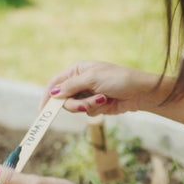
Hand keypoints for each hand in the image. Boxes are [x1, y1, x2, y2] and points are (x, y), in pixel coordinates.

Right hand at [41, 60, 164, 116]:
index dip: (47, 97)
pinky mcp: (95, 105)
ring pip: (76, 108)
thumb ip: (71, 86)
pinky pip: (88, 112)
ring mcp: (87, 94)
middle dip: (75, 104)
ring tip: (104, 99)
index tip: (42, 111)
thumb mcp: (92, 79)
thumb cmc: (118, 79)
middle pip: (64, 100)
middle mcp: (80, 82)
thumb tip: (54, 93)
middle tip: (84, 106)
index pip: (55, 84)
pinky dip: (97, 110)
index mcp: (77, 70)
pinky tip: (109, 103)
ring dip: (89, 106)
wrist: (140, 92)